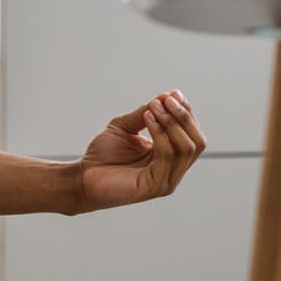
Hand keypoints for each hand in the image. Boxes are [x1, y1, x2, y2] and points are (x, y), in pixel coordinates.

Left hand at [76, 90, 205, 212]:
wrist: (83, 176)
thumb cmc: (103, 155)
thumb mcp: (125, 126)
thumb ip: (145, 113)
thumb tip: (167, 96)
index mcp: (170, 157)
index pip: (192, 134)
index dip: (186, 112)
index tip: (173, 94)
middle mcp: (173, 170)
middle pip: (197, 142)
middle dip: (183, 117)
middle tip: (166, 100)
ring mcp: (167, 180)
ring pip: (185, 148)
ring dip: (171, 123)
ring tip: (153, 107)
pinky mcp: (155, 187)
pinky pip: (167, 156)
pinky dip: (160, 134)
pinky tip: (148, 119)